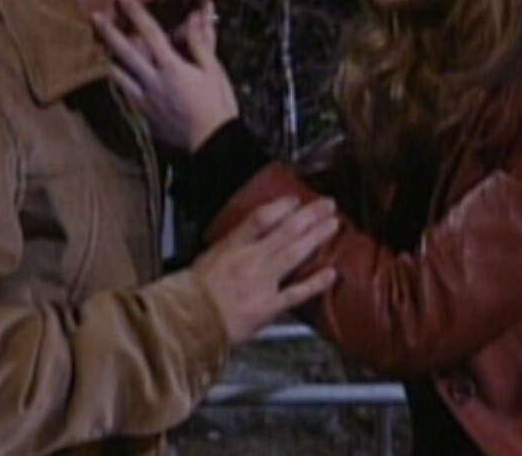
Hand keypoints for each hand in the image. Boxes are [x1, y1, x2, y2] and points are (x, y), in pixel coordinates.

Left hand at [92, 0, 238, 150]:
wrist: (212, 144)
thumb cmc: (217, 105)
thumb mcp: (214, 71)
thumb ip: (200, 43)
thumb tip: (196, 15)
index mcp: (172, 67)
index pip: (151, 33)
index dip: (137, 13)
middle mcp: (153, 81)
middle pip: (126, 52)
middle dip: (109, 32)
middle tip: (93, 16)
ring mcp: (145, 100)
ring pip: (119, 75)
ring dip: (107, 58)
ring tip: (95, 45)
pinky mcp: (143, 116)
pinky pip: (125, 94)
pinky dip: (118, 82)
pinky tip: (113, 75)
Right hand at [192, 196, 339, 343]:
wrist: (188, 322)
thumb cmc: (192, 293)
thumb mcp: (207, 257)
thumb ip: (231, 246)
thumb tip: (250, 235)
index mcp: (232, 246)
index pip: (260, 218)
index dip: (281, 206)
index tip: (295, 199)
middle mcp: (250, 259)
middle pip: (286, 231)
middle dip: (309, 215)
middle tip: (327, 205)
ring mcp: (262, 282)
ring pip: (295, 254)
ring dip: (316, 237)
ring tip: (333, 225)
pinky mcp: (269, 306)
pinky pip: (297, 293)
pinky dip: (315, 283)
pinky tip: (332, 273)